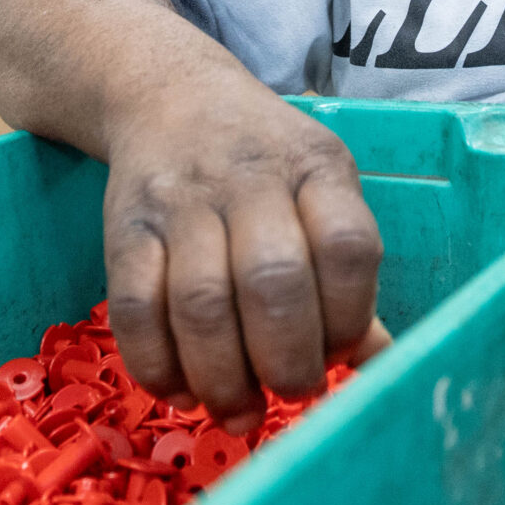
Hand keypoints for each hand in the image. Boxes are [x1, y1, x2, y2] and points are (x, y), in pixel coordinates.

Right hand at [101, 72, 387, 431]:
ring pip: (201, 304)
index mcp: (316, 167)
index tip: (339, 354)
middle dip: (286, 360)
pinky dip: (156, 364)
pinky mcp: (124, 226)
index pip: (348, 247)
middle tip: (289, 391)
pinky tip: (180, 390)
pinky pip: (134, 308)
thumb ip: (347, 276)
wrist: (169, 96)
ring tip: (236, 408)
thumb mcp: (320, 190)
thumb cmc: (265, 164)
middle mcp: (250, 177)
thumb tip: (380, 365)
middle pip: (273, 281)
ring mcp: (182, 200)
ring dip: (222, 377)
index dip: (348, 317)